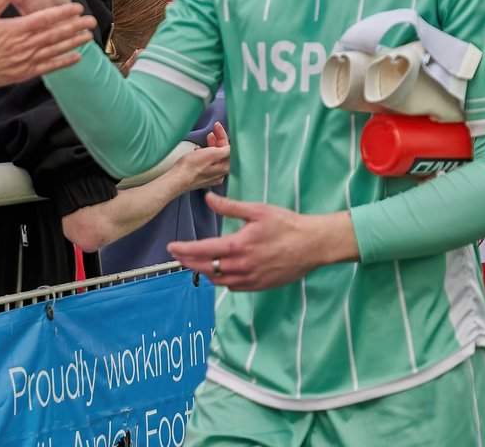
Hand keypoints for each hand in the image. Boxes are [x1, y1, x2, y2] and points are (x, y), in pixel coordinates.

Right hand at [0, 0, 96, 90]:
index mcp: (15, 28)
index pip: (45, 18)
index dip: (63, 12)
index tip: (77, 8)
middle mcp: (24, 44)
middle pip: (55, 33)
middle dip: (75, 26)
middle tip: (91, 21)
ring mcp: (26, 60)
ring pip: (55, 49)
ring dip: (74, 42)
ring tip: (88, 36)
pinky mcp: (25, 72)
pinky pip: (49, 66)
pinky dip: (64, 62)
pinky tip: (76, 57)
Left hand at [167, 193, 358, 290]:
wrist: (313, 245)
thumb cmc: (287, 224)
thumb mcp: (257, 210)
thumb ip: (230, 206)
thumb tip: (208, 198)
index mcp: (239, 246)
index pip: (202, 251)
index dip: (184, 249)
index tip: (171, 247)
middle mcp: (242, 266)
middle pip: (206, 268)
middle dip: (188, 262)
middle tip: (177, 255)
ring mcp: (251, 279)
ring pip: (218, 280)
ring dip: (203, 272)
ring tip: (193, 262)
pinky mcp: (260, 286)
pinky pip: (233, 286)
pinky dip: (221, 280)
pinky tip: (218, 272)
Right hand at [176, 123, 230, 189]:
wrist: (178, 178)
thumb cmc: (194, 166)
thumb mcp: (213, 154)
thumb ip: (226, 150)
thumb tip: (235, 148)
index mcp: (225, 167)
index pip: (230, 149)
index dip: (223, 136)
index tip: (217, 127)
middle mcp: (220, 173)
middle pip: (222, 153)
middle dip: (218, 141)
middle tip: (212, 131)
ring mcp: (211, 176)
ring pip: (214, 158)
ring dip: (211, 146)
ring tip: (205, 139)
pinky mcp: (202, 177)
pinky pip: (207, 163)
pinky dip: (204, 154)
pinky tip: (198, 150)